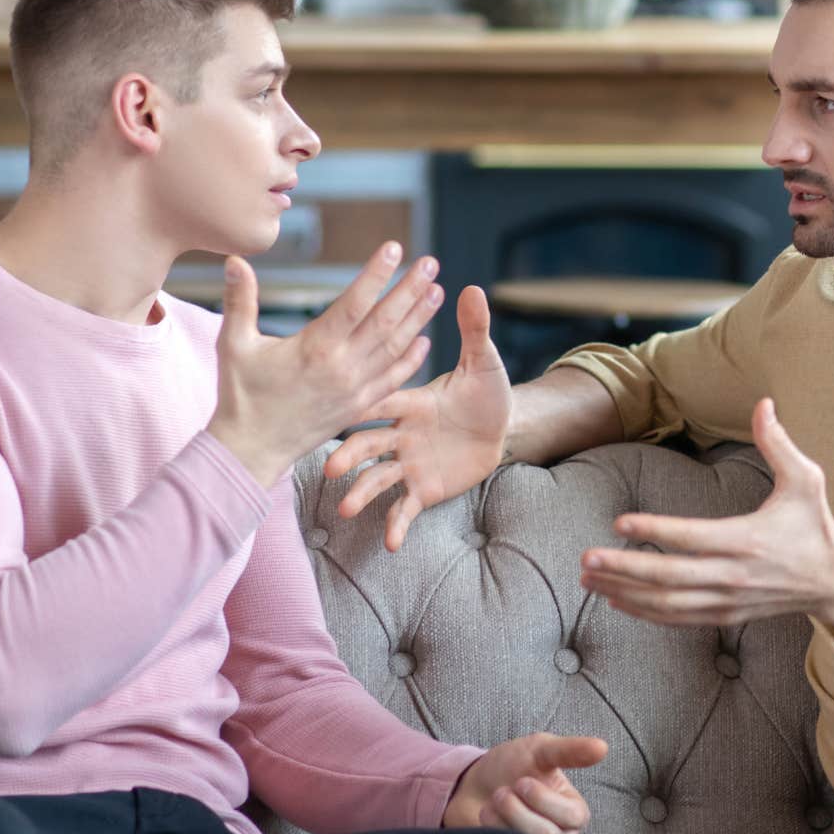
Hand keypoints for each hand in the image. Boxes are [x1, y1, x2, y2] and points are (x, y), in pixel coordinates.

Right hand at [208, 242, 441, 486]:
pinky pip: (393, 380)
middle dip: (410, 290)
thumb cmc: (240, 396)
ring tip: (436, 292)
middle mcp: (342, 367)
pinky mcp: (358, 408)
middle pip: (385, 322)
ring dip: (419, 319)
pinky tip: (425, 340)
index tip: (394, 248)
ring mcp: (354, 390)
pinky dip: (411, 360)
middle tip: (430, 263)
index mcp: (315, 348)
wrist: (252, 451)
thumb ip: (239, 301)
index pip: (354, 303)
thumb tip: (234, 260)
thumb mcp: (234, 345)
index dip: (375, 274)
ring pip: (395, 349)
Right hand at [322, 286, 510, 550]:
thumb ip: (474, 330)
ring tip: (344, 510)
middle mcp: (402, 435)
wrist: (503, 427)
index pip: (381, 403)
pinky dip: (397, 525)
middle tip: (330, 470)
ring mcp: (410, 464)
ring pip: (379, 479)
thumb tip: (472, 289)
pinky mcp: (424, 489)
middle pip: (369, 445)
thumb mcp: (484, 362)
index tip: (335, 411)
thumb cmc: (487, 391)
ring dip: (361, 493)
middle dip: (349, 457)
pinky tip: (389, 544)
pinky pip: (406, 508)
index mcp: (411, 403)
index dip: (360, 408)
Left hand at [443, 732, 605, 833]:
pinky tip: (487, 823)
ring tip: (492, 805)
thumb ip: (570, 750)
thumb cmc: (512, 767)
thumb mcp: (540, 751)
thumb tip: (603, 747)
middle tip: (501, 793)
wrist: (472, 785)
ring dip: (501, 821)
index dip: (542, 799)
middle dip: (517, 811)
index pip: (572, 816)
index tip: (521, 781)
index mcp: (574, 812)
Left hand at [579, 397, 833, 626]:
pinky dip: (643, 612)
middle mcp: (734, 576)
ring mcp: (728, 600)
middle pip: (670, 577)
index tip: (619, 522)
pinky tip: (615, 599)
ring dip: (624, 592)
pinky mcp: (725, 615)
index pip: (693, 538)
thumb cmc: (814, 525)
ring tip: (588, 580)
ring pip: (667, 604)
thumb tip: (764, 402)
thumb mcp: (806, 479)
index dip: (655, 531)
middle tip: (586, 559)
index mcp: (749, 540)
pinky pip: (677, 619)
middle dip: (624, 569)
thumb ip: (778, 443)